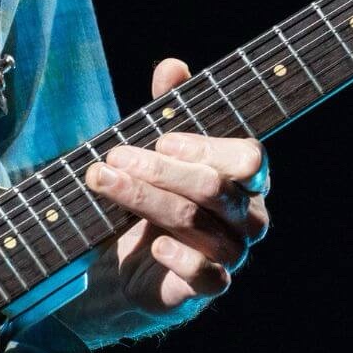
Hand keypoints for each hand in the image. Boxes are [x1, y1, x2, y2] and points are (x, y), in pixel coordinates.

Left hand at [77, 58, 271, 337]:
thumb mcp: (159, 148)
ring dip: (144, 200)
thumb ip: (170, 106)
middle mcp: (249, 215)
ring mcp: (233, 253)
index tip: (161, 140)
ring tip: (102, 183)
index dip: (206, 148)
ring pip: (198, 224)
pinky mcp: (209, 286)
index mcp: (246, 178)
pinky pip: (207, 275)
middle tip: (113, 158)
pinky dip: (179, 257)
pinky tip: (153, 244)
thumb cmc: (156, 194)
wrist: (132, 262)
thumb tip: (173, 66)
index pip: (249, 158)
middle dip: (158, 170)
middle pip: (214, 188)